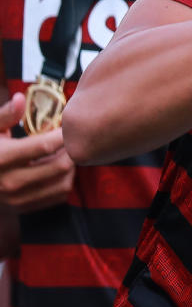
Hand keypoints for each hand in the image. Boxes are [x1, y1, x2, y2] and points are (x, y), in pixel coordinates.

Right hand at [0, 93, 74, 212]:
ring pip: (63, 184)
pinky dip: (64, 182)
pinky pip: (57, 197)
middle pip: (60, 166)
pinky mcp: (22, 208)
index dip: (62, 133)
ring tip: (63, 153)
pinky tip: (56, 168)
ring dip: (70, 167)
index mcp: (1, 158)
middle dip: (70, 150)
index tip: (67, 125)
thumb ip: (5, 115)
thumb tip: (20, 98)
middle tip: (70, 139)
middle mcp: (10, 183)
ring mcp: (17, 199)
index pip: (45, 146)